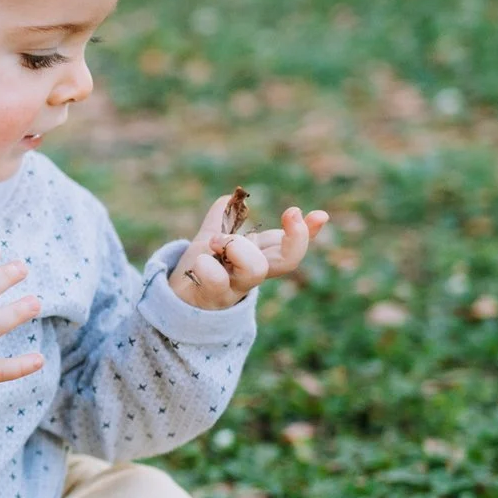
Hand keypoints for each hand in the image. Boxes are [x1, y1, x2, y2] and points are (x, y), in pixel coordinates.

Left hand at [170, 193, 329, 309]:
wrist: (176, 298)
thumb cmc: (201, 268)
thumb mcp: (211, 238)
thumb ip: (222, 218)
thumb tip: (229, 199)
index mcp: (258, 253)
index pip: (289, 244)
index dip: (308, 232)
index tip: (321, 215)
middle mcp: (252, 272)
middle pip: (288, 261)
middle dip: (296, 238)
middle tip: (291, 212)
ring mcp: (235, 287)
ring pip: (256, 269)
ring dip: (236, 246)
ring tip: (216, 242)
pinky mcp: (213, 297)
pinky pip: (217, 280)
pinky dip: (207, 265)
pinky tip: (199, 261)